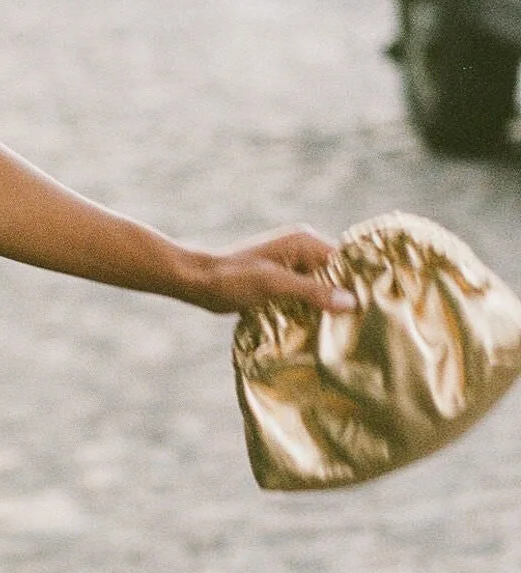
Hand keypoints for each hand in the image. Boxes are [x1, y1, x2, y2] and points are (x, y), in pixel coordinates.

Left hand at [182, 228, 354, 317]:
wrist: (197, 283)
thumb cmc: (232, 280)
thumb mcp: (274, 285)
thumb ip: (312, 291)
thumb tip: (351, 302)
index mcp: (305, 242)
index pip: (346, 261)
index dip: (360, 282)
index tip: (376, 306)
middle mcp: (303, 250)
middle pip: (337, 275)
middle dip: (346, 297)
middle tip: (364, 324)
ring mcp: (292, 266)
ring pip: (322, 287)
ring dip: (329, 306)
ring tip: (346, 331)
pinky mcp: (282, 281)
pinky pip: (306, 295)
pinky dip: (312, 309)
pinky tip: (321, 329)